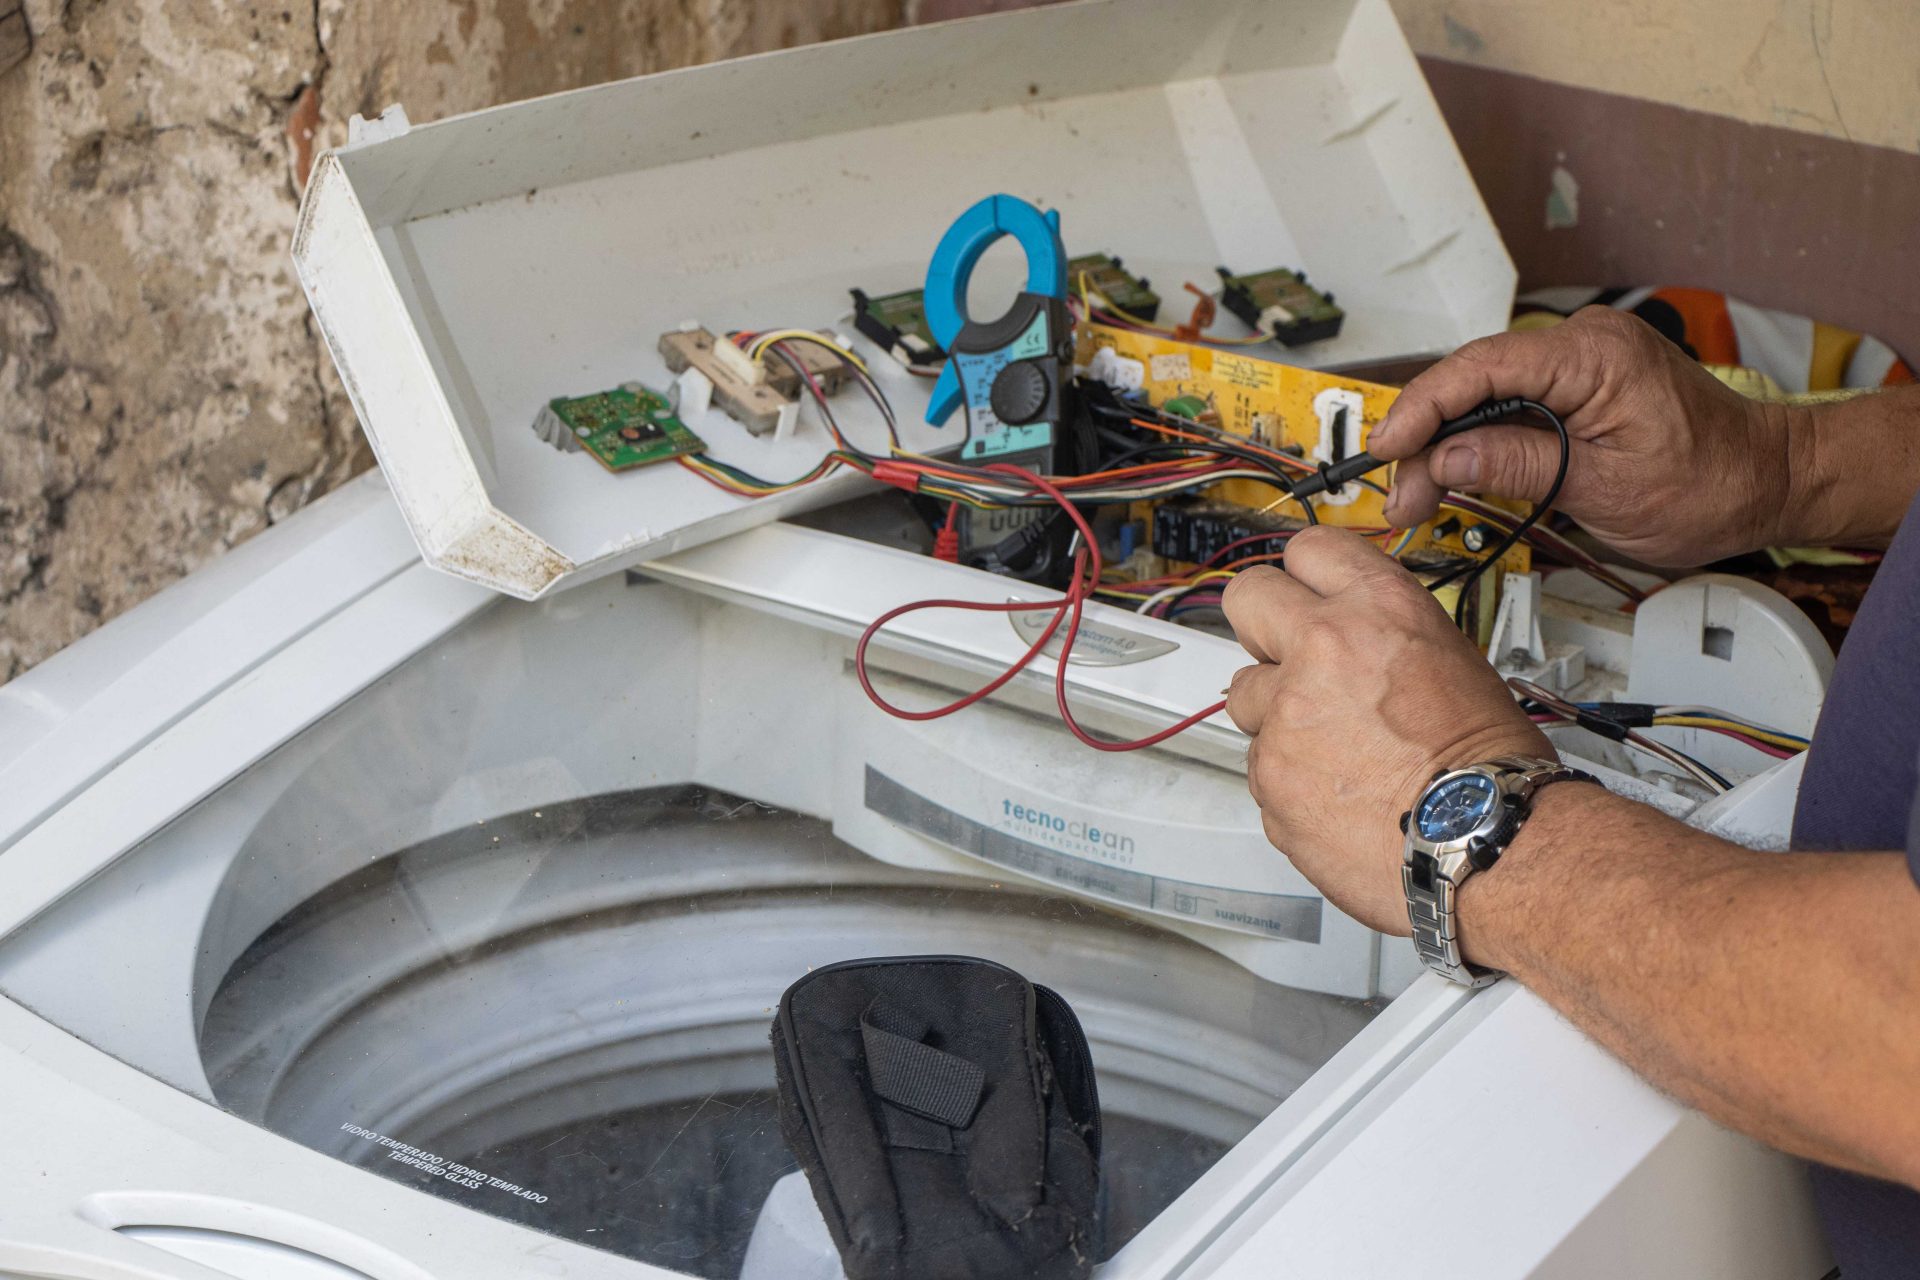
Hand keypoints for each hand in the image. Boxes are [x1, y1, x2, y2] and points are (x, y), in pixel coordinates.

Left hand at [1221, 527, 1548, 934]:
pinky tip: (1336, 794)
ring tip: (1332, 749)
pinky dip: (1288, 778)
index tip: (1306, 595)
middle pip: (1246, 598)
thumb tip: (1351, 640)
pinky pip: (1259, 764)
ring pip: (1245, 695)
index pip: (1309, 549)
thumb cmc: (1488, 765)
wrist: (1484, 841)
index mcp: (1378, 607)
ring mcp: (1285, 712)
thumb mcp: (1449, 660)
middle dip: (1261, 625)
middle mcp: (1322, 647)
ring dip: (1274, 714)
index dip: (1307, 576)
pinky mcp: (1267, 774)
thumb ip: (1381, 638)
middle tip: (1285, 656)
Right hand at [1371, 307, 1798, 566]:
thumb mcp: (1606, 490)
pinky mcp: (1577, 384)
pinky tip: (1451, 473)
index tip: (1386, 449)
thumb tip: (1444, 458)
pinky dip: (1475, 440)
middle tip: (1398, 497)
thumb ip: (1520, 466)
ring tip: (1415, 496)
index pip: (1482, 368)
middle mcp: (1583, 343)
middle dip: (1425, 439)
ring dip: (1444, 445)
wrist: (1768, 480)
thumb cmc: (1711, 485)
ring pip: (1484, 395)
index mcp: (1595, 356)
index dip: (1422, 408)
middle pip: (1473, 381)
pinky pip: (1509, 403)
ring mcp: (1579, 360)